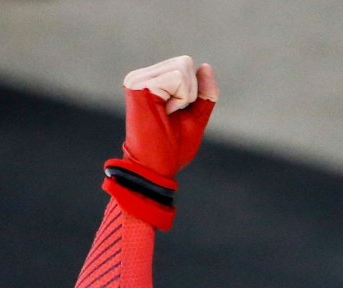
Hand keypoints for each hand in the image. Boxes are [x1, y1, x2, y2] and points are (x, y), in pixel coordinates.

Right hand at [121, 56, 218, 177]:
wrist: (155, 169)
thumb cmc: (171, 148)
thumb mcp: (195, 117)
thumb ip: (204, 93)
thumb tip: (205, 66)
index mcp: (150, 83)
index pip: (185, 66)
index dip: (191, 92)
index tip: (173, 114)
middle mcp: (140, 76)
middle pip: (185, 62)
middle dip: (189, 91)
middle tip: (170, 115)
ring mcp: (137, 79)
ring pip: (183, 67)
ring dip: (185, 96)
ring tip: (166, 115)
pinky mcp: (138, 84)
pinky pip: (178, 77)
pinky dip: (181, 98)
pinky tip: (164, 113)